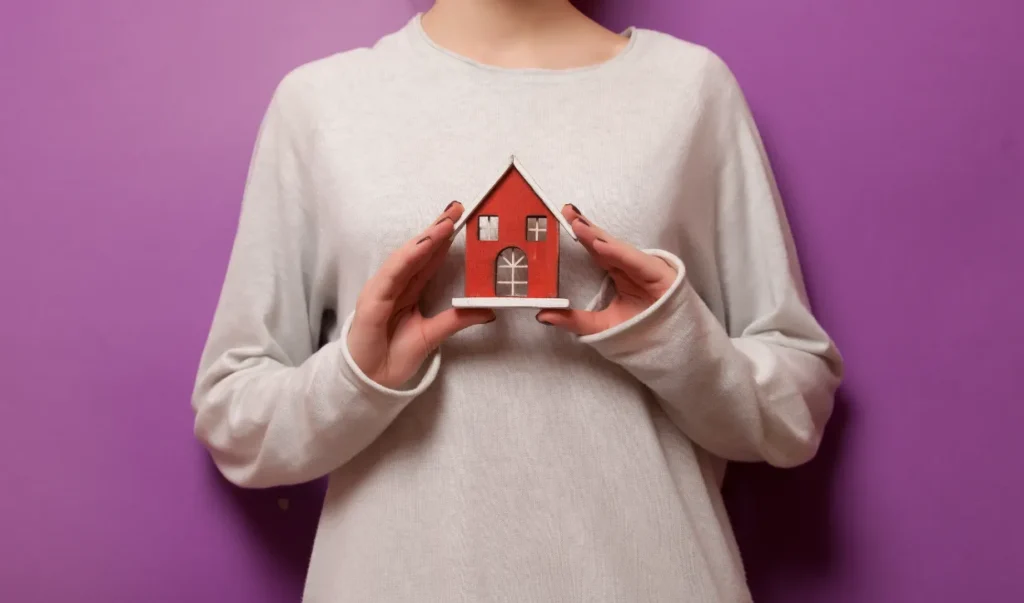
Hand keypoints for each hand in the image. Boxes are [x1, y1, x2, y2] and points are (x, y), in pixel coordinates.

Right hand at [347, 202, 493, 387]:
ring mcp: (383, 289)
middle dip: (437, 228)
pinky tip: (423, 245)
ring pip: (406, 257)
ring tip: (445, 222)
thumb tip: (489, 312)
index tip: (462, 219)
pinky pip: (392, 274)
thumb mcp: (434, 335)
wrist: (371, 380)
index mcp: (409, 289)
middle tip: (457, 208)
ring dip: (425, 238)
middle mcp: (396, 284)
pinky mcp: (372, 300)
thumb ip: (457, 320)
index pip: (429, 258)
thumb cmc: (394, 355)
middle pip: (418, 250)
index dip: (445, 238)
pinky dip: (407, 258)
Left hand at [536, 205, 676, 335]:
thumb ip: (573, 320)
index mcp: (618, 273)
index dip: (580, 235)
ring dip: (598, 237)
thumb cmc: (641, 333)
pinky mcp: (658, 275)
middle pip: (605, 243)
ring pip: (618, 249)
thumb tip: (541, 314)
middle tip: (566, 211)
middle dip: (586, 227)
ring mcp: (644, 268)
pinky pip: (635, 261)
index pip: (596, 250)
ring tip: (578, 225)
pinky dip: (618, 253)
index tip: (563, 219)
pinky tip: (600, 245)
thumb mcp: (600, 327)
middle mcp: (630, 267)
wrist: (671, 346)